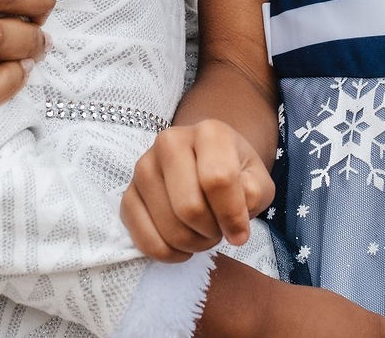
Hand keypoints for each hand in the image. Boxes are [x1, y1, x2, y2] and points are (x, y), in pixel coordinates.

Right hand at [122, 119, 274, 260]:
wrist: (205, 162)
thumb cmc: (235, 172)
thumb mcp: (257, 179)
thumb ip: (253, 194)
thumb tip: (233, 221)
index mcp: (208, 132)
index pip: (217, 180)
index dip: (232, 216)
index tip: (240, 232)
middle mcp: (169, 142)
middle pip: (189, 208)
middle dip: (210, 232)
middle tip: (218, 230)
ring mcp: (144, 167)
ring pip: (169, 227)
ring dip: (192, 244)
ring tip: (202, 233)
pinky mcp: (128, 194)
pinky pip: (144, 238)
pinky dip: (168, 253)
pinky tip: (181, 245)